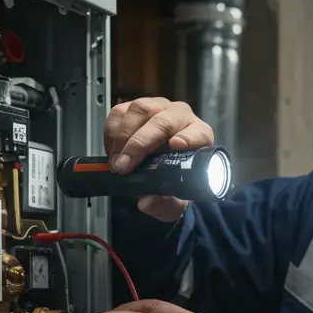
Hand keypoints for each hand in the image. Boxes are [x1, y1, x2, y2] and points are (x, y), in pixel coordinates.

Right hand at [104, 97, 214, 222]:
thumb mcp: (174, 201)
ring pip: (139, 111)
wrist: (162, 169)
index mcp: (200, 138)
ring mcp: (158, 108)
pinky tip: (114, 151)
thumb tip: (146, 202)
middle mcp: (181, 118)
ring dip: (123, 138)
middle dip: (139, 143)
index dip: (188, 138)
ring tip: (117, 162)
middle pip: (163, 121)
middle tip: (125, 165)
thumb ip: (164, 205)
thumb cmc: (173, 179)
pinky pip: (120, 112)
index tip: (176, 145)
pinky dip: (111, 132)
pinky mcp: (137, 107)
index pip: (199, 134)